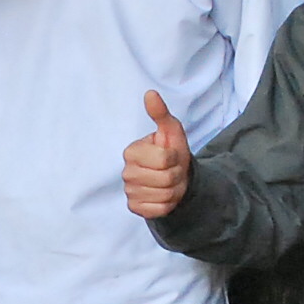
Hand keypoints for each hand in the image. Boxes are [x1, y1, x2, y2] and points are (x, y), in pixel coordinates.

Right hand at [120, 90, 193, 221]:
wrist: (174, 177)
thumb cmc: (172, 151)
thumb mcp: (171, 130)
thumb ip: (160, 113)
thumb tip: (150, 93)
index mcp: (132, 151)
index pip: (164, 158)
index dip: (175, 158)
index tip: (172, 156)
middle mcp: (127, 172)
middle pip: (165, 179)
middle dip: (176, 175)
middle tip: (172, 170)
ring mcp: (129, 191)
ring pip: (163, 195)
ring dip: (173, 190)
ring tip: (169, 182)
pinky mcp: (135, 207)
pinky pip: (158, 209)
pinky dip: (167, 204)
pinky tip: (163, 195)